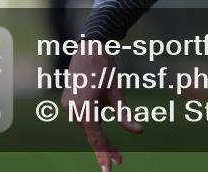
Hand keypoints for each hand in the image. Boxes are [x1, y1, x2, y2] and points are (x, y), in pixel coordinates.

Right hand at [62, 51, 143, 170]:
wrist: (89, 48)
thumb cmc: (106, 69)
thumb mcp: (118, 92)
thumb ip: (125, 114)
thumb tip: (139, 131)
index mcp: (85, 108)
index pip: (96, 137)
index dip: (104, 153)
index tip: (109, 169)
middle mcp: (73, 109)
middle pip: (92, 134)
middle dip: (106, 148)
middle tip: (120, 162)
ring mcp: (68, 106)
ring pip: (88, 126)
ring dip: (101, 136)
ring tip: (117, 152)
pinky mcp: (68, 102)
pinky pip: (84, 117)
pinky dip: (94, 123)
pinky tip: (102, 114)